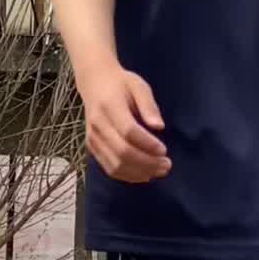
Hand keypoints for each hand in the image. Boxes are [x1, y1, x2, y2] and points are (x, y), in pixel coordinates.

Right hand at [82, 62, 170, 183]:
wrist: (94, 83)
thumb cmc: (121, 84)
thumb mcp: (139, 86)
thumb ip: (149, 106)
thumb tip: (159, 127)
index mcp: (109, 106)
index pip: (129, 131)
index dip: (147, 144)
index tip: (164, 150)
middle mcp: (98, 125)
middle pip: (122, 152)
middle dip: (147, 163)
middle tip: (167, 165)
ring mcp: (92, 138)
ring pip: (115, 165)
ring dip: (139, 173)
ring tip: (159, 171)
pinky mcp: (91, 147)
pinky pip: (109, 168)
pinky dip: (128, 175)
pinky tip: (144, 174)